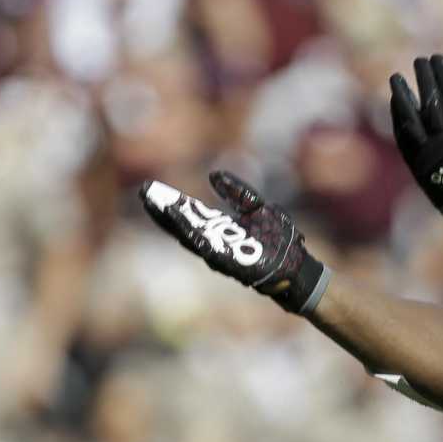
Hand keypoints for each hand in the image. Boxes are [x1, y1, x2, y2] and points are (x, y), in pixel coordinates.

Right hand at [139, 171, 327, 313]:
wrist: (298, 267)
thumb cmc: (278, 240)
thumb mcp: (257, 207)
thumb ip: (236, 192)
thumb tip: (213, 175)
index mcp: (219, 229)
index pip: (189, 214)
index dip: (170, 202)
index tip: (150, 188)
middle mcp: (214, 242)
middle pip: (182, 226)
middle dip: (162, 210)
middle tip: (144, 192)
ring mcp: (220, 254)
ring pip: (189, 236)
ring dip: (171, 221)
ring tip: (154, 203)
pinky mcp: (230, 263)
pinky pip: (207, 248)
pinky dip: (192, 235)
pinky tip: (181, 222)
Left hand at [389, 53, 442, 235]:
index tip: (439, 58)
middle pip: (431, 103)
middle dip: (425, 80)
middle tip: (419, 60)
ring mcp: (429, 156)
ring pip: (412, 120)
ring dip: (403, 97)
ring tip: (396, 78)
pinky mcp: (418, 168)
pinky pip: (404, 140)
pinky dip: (399, 122)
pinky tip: (395, 106)